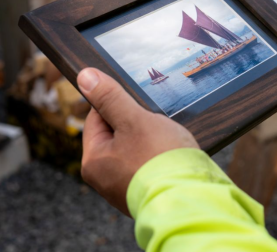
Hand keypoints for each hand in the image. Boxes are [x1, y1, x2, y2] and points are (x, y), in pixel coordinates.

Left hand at [78, 68, 198, 215]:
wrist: (192, 199)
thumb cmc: (161, 159)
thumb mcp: (134, 120)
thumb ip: (110, 98)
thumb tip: (85, 76)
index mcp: (94, 161)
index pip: (96, 118)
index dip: (116, 104)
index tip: (137, 102)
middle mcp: (104, 179)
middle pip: (116, 135)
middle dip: (137, 124)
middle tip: (155, 123)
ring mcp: (125, 189)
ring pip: (134, 150)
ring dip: (150, 140)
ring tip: (166, 140)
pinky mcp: (146, 193)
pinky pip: (148, 166)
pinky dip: (158, 157)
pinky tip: (171, 156)